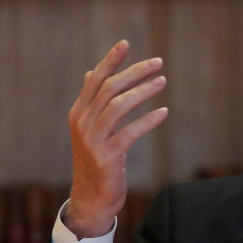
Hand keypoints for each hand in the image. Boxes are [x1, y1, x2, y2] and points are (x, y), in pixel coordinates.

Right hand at [64, 39, 168, 237]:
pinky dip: (148, 121)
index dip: (111, 60)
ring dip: (143, 91)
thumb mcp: (90, 129)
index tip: (126, 43)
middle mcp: (82, 123)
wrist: (91, 199)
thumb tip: (91, 72)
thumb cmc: (95, 161)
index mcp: (78, 113)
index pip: (95, 80)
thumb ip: (92, 101)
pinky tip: (164, 113)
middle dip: (135, 72)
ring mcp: (92, 140)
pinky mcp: (107, 157)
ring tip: (163, 81)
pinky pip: (130, 132)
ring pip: (118, 105)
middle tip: (158, 63)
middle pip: (109, 88)